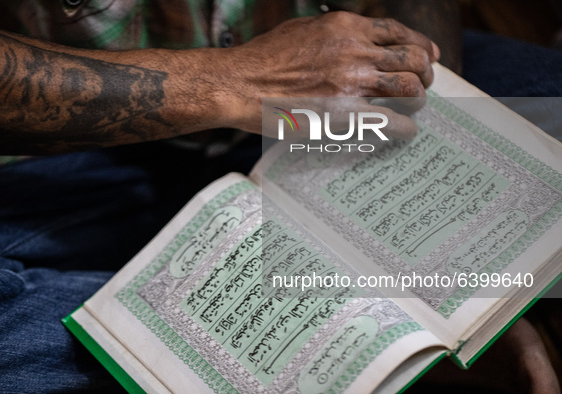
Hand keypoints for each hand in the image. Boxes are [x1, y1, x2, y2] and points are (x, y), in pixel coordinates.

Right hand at [222, 12, 439, 136]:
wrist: (239, 85)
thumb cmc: (262, 59)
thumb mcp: (300, 30)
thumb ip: (331, 32)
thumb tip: (349, 38)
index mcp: (344, 27)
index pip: (397, 31)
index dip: (420, 43)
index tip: (430, 54)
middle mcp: (354, 51)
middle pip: (411, 58)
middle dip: (424, 72)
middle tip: (423, 84)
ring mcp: (352, 83)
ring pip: (409, 88)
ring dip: (418, 98)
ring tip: (414, 107)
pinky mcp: (346, 114)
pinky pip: (393, 121)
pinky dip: (406, 127)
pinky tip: (405, 131)